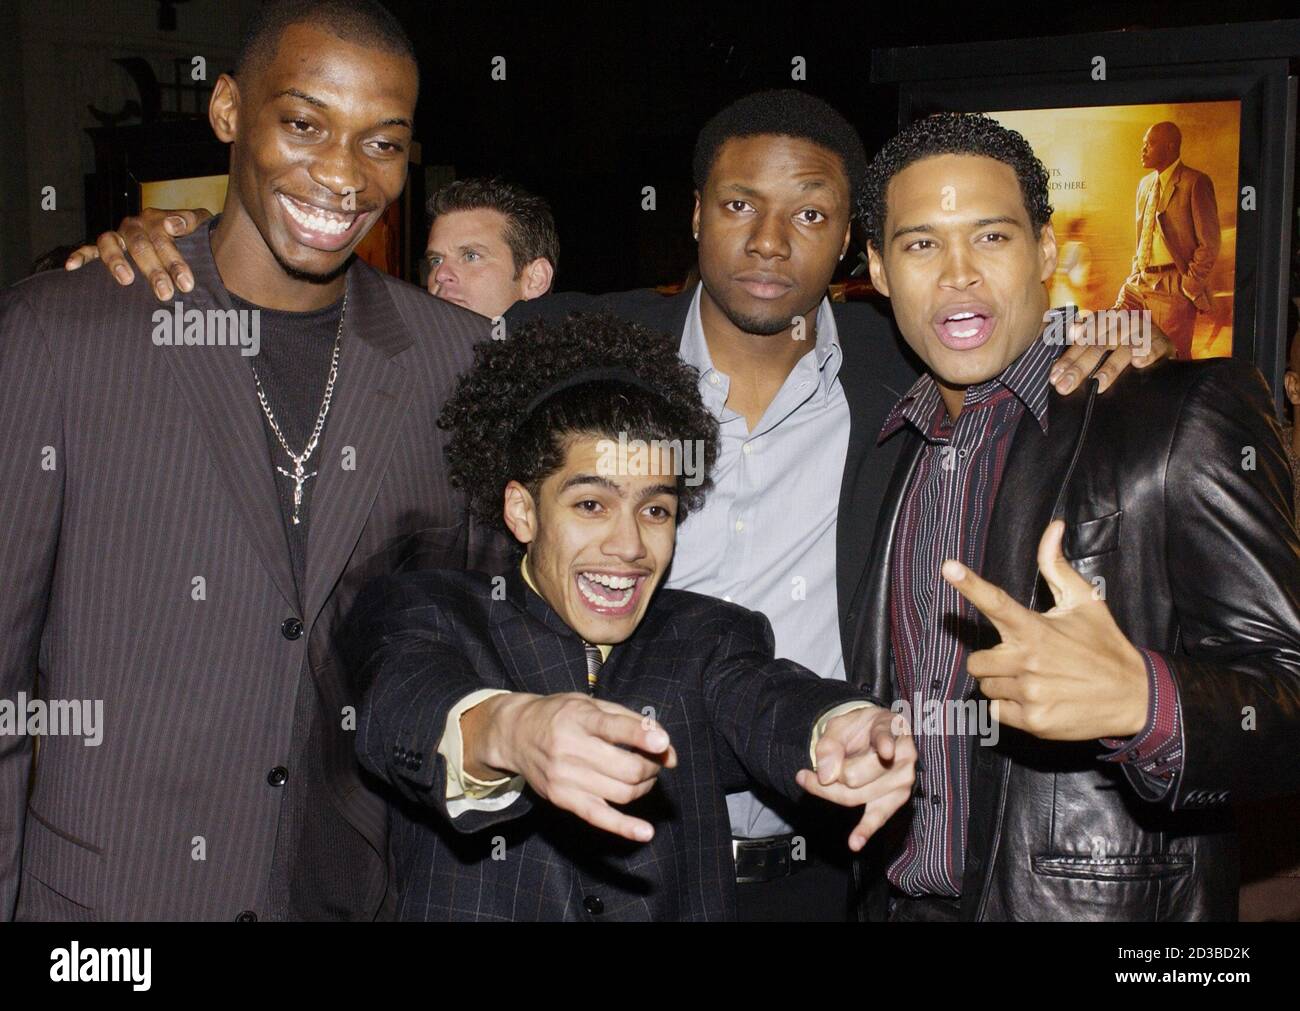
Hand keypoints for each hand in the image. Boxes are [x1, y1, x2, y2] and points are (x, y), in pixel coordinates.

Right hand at [64, 207, 210, 300]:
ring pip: (110, 244)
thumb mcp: (199, 226)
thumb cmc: (192, 236)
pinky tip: (71, 267)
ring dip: (117, 262)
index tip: (186, 283)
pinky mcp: (102, 249)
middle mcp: (134, 227)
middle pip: (140, 246)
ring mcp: (117, 237)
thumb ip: (191, 221)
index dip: (174, 261)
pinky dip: (79, 256)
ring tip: (126, 280)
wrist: (186, 238)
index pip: (163, 239)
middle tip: (165, 293)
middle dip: (153, 271)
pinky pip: (88, 250)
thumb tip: (172, 225)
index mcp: (155, 220)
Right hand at [463, 691, 676, 842]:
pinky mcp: (562, 798)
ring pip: (621, 792)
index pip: (612, 728)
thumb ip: (633, 723)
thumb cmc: (561, 715)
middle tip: (654, 760)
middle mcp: (569, 748)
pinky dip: (624, 827)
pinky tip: (645, 832)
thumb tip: (670, 754)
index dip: (640, 736)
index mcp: (578, 718)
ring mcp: (564, 776)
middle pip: (626, 768)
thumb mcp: (592, 705)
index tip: (662, 742)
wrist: (515, 734)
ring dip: (644, 787)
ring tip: (643, 777)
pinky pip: (599, 817)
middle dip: (651, 766)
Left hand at [796, 704, 916, 850]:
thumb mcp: (839, 726)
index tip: (886, 751)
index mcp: (892, 729)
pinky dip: (865, 830)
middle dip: (830, 776)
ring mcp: (903, 780)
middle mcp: (904, 755)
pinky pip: (877, 817)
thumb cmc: (857, 729)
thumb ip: (829, 745)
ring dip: (832, 792)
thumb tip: (826, 775)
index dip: (883, 745)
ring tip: (815, 780)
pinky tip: (855, 842)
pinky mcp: (895, 800)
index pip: (886, 739)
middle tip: (812, 771)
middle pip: (857, 777)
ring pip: (857, 796)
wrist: (870, 735)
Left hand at [942, 520, 1148, 740]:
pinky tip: (1037, 699)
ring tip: (1036, 679)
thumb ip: (1057, 567)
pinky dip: (1010, 707)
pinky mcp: (1033, 721)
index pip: (996, 602)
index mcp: (1035, 629)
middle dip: (992, 661)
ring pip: (986, 687)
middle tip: (1022, 659)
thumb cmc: (1103, 645)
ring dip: (1003, 683)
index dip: (970, 584)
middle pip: (976, 661)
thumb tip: (1053, 527)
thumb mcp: (1085, 602)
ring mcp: (1030, 693)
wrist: (1134, 696)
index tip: (948, 567)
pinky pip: (997, 711)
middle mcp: (1028, 661)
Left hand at [1050, 310, 1172, 393]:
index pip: (1081, 342)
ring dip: (1111, 367)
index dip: (1068, 360)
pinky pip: (1154, 347)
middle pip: (1098, 347)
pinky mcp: (1160, 342)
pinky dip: (1147, 354)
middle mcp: (1121, 324)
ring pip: (1124, 349)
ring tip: (1098, 383)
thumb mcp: (1101, 337)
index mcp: (1103, 322)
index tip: (1055, 377)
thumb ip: (1083, 340)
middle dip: (1080, 368)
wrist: (1157, 338)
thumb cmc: (1123, 341)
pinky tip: (1139, 364)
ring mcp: (1142, 332)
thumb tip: (1067, 340)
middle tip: (1066, 386)